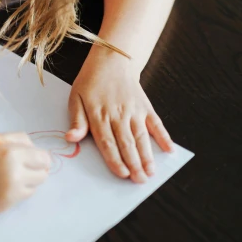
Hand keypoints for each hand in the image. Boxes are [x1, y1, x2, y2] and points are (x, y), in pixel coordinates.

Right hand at [0, 133, 50, 213]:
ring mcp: (10, 193)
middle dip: (35, 169)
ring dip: (27, 181)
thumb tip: (34, 149)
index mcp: (10, 153)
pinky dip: (16, 191)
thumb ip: (14, 141)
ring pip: (34, 186)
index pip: (42, 157)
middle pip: (42, 173)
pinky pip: (21, 197)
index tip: (32, 156)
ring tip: (8, 175)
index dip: (38, 156)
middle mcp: (14, 174)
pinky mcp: (4, 206)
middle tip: (22, 165)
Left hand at [66, 49, 172, 182]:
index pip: (108, 142)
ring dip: (148, 156)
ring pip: (142, 136)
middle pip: (127, 143)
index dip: (115, 159)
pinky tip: (169, 150)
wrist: (112, 60)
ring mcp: (134, 111)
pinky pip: (156, 123)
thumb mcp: (76, 98)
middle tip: (140, 181)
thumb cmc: (91, 82)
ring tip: (151, 172)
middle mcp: (119, 114)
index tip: (122, 174)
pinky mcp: (145, 107)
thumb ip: (76, 120)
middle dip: (134, 164)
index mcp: (99, 114)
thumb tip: (71, 138)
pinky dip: (164, 137)